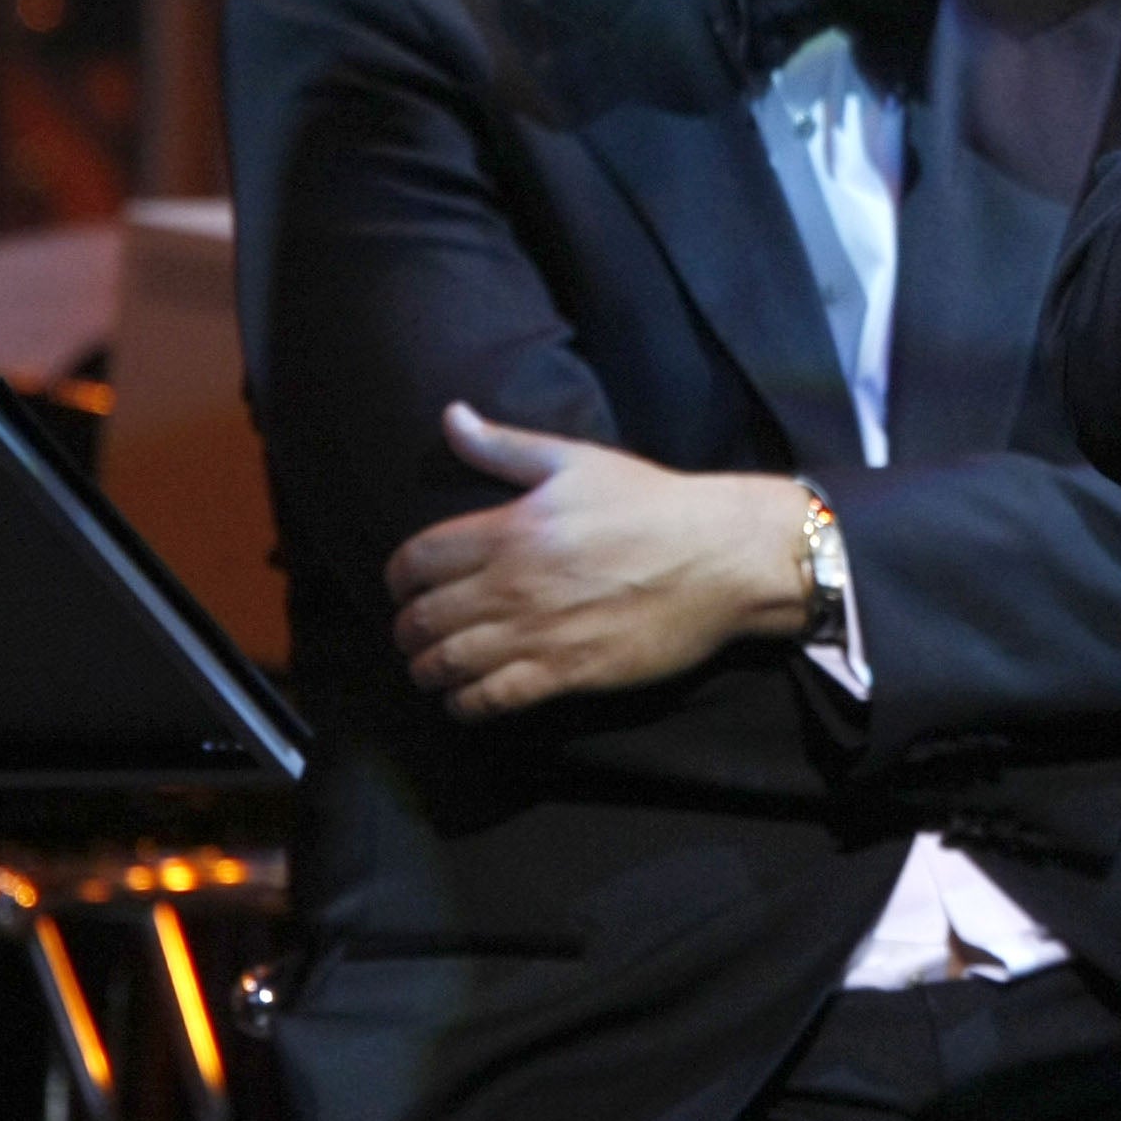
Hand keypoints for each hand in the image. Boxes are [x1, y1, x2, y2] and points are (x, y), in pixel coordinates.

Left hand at [384, 403, 816, 720]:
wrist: (721, 557)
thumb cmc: (652, 504)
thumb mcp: (576, 461)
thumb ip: (504, 446)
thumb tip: (451, 416)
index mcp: (510, 530)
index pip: (417, 560)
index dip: (399, 577)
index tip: (405, 585)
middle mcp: (512, 585)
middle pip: (423, 619)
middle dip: (407, 630)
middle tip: (414, 633)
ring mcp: (538, 633)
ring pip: (447, 664)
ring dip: (428, 670)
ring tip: (433, 668)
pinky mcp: (567, 672)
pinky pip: (491, 699)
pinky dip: (465, 704)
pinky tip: (466, 699)